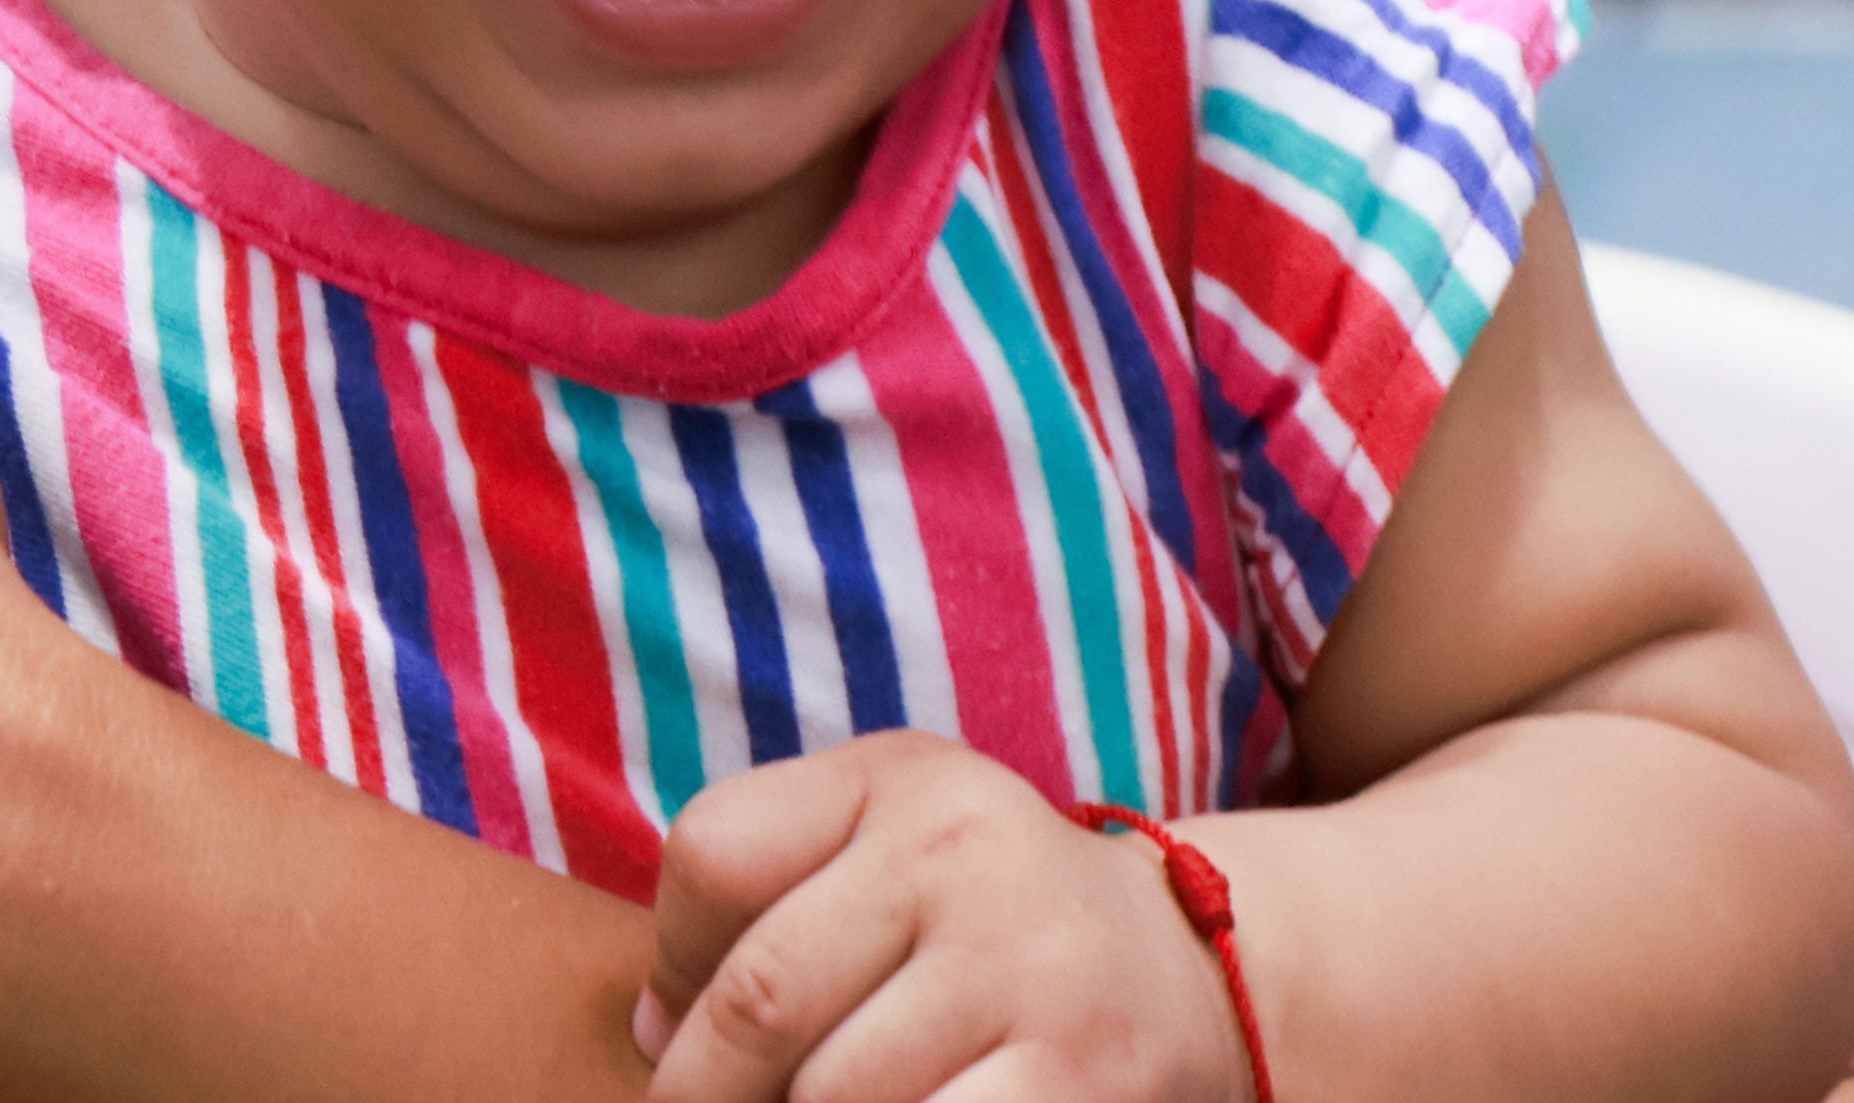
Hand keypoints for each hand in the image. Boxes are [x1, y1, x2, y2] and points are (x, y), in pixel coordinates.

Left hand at [638, 736, 1245, 1102]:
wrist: (1198, 977)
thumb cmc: (988, 925)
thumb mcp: (887, 851)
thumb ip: (756, 903)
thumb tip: (655, 1030)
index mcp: (904, 780)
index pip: (715, 853)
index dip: (674, 961)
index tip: (682, 1024)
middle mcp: (969, 853)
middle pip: (760, 997)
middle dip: (708, 1087)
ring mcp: (1033, 970)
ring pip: (831, 1096)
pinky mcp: (1083, 1084)